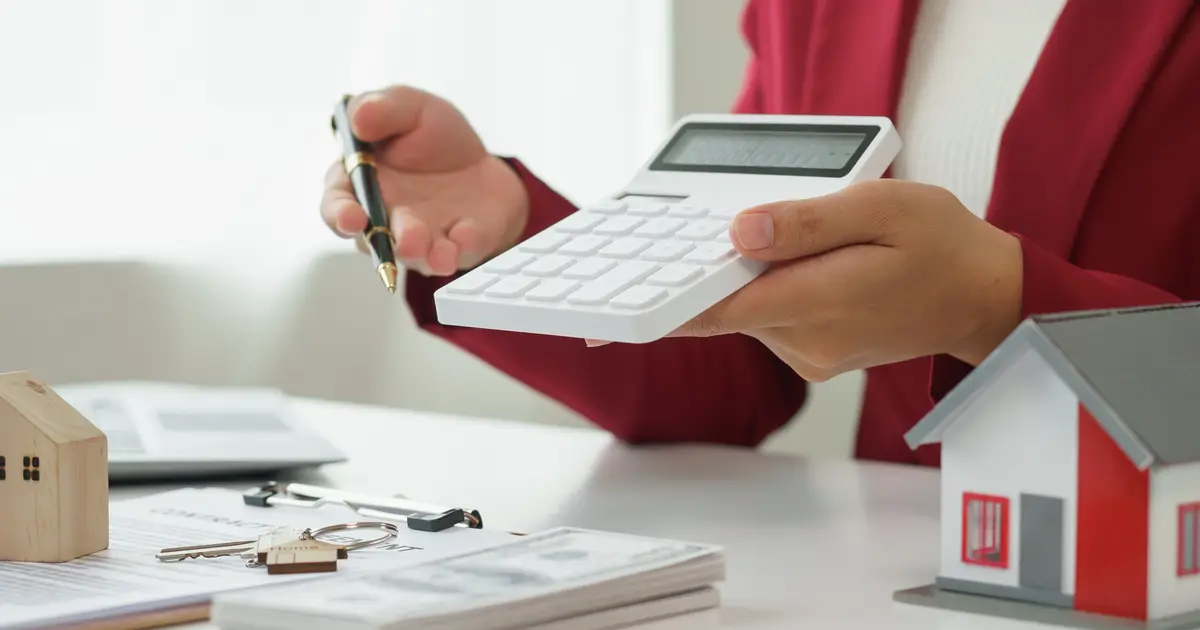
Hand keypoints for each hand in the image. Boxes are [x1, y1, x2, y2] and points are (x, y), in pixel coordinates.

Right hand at [320, 86, 530, 274]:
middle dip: (385, 241)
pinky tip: (467, 234)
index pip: (337, 204)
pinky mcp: (456, 247)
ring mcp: (421, 237)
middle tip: (402, 239)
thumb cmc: (435, 138)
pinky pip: (458, 252)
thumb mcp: (412, 108)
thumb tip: (359, 118)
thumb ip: (384, 108)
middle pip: (373, 238)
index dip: (340, 213)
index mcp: (362, 183)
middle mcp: (385, 217)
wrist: (484, 163)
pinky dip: (462, 247)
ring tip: (433, 249)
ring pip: (414, 253)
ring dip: (421, 252)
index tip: (351, 217)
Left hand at [598, 180, 1023, 381]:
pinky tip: (788, 263)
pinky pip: (767, 318)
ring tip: (777, 237)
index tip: (605, 319)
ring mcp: (808, 354)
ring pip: (745, 311)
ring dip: (740, 277)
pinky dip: (762, 290)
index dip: (658, 311)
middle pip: (724, 307)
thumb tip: (739, 233)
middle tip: (673, 246)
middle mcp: (805, 340)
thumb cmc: (941, 246)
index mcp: (818, 302)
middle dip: (699, 274)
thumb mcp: (880, 208)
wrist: (984, 297)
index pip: (716, 310)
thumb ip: (806, 222)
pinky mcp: (812, 355)